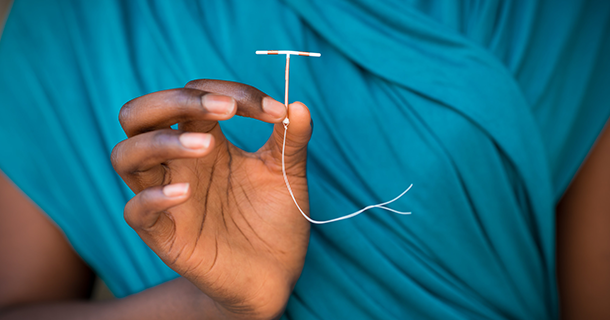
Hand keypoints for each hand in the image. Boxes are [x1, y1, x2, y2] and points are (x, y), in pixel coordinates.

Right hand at [111, 80, 311, 318]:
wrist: (274, 275)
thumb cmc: (274, 219)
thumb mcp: (287, 174)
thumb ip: (292, 139)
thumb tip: (300, 104)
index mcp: (204, 139)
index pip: (194, 95)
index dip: (232, 92)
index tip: (276, 111)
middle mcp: (179, 163)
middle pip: (140, 115)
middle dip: (174, 100)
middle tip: (225, 108)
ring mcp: (167, 197)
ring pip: (126, 156)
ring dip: (161, 142)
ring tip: (206, 145)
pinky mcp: (165, 235)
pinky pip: (136, 211)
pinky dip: (153, 197)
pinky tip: (186, 193)